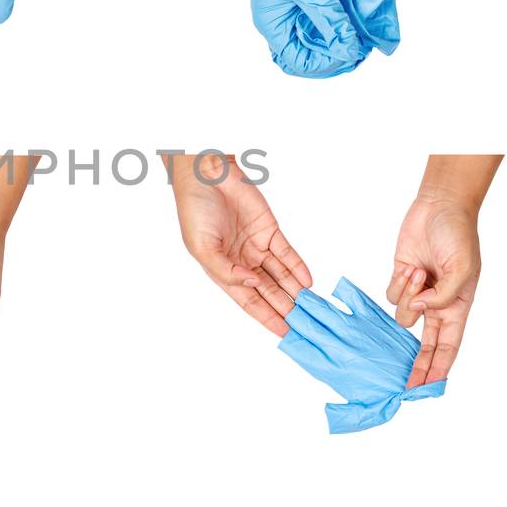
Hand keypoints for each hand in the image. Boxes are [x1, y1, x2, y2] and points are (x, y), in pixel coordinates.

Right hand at [167, 154, 310, 337]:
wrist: (206, 174)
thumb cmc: (194, 209)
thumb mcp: (201, 247)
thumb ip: (225, 270)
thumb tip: (251, 284)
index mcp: (222, 270)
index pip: (249, 301)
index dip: (266, 317)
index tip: (284, 333)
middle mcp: (241, 262)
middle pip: (269, 291)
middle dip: (285, 308)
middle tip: (305, 325)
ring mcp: (256, 246)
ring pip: (281, 275)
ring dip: (295, 291)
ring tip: (311, 308)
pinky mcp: (269, 230)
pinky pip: (287, 253)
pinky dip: (298, 267)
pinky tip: (308, 281)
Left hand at [386, 192, 480, 387]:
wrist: (439, 207)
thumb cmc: (458, 235)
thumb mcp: (462, 268)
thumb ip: (443, 297)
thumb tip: (421, 312)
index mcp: (458, 306)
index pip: (449, 346)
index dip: (440, 368)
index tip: (430, 388)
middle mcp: (438, 304)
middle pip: (425, 345)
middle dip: (417, 365)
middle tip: (406, 388)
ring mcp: (417, 292)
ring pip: (402, 316)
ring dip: (408, 295)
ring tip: (420, 271)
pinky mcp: (400, 279)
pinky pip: (390, 295)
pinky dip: (398, 284)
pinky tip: (410, 266)